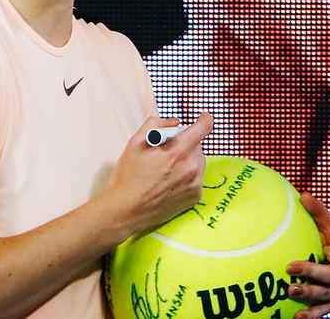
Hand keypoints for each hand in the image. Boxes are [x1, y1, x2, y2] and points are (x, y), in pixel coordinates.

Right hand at [106, 113, 213, 237]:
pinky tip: (170, 181)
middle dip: (185, 144)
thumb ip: (156, 124)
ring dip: (187, 159)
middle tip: (165, 152)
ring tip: (166, 169)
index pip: (202, 128)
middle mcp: (191, 169)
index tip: (203, 117)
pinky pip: (197, 177)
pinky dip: (188, 175)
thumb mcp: (135, 142)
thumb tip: (175, 123)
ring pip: (198, 161)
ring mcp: (194, 185)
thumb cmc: (128, 177)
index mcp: (177, 153)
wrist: (125, 211)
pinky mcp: (194, 198)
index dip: (205, 119)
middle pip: (197, 146)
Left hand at [286, 192, 329, 318]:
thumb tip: (304, 195)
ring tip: (288, 291)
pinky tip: (296, 317)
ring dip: (308, 296)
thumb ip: (319, 212)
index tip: (326, 249)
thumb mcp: (328, 226)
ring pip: (326, 298)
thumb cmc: (329, 239)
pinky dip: (311, 315)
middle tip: (290, 267)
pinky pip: (323, 312)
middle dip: (313, 274)